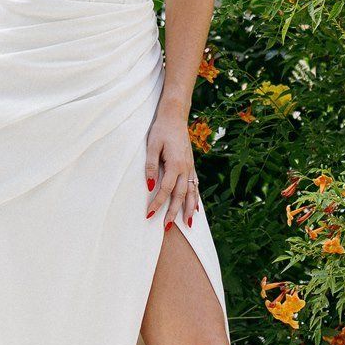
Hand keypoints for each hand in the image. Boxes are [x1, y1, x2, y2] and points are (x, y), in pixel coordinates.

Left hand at [144, 102, 198, 229]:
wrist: (175, 116)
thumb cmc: (161, 130)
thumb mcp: (152, 146)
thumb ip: (151, 166)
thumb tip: (149, 185)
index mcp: (176, 164)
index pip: (166, 190)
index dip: (157, 203)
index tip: (150, 215)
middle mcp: (186, 168)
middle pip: (180, 195)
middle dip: (174, 213)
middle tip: (167, 228)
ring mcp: (190, 167)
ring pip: (191, 192)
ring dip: (189, 209)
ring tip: (187, 224)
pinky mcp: (191, 165)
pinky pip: (195, 185)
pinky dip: (196, 198)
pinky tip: (196, 207)